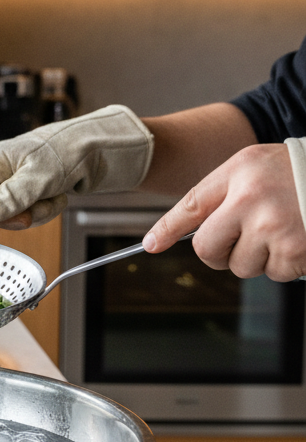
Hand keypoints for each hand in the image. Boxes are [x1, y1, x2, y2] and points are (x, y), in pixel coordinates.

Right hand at [0, 105, 153, 235]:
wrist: (99, 147)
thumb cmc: (68, 151)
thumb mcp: (41, 174)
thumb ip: (15, 195)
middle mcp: (2, 174)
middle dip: (18, 216)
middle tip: (34, 213)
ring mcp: (17, 184)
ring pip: (16, 215)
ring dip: (38, 212)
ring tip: (54, 196)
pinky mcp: (32, 193)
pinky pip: (32, 214)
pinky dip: (48, 209)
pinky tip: (59, 195)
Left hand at [143, 144, 305, 280]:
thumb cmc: (303, 173)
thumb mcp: (259, 167)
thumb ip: (226, 192)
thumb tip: (190, 231)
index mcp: (239, 171)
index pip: (190, 205)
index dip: (166, 229)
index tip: (151, 245)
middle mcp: (249, 198)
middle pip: (207, 248)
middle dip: (220, 253)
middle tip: (242, 242)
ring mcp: (272, 226)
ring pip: (241, 266)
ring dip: (259, 258)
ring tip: (284, 232)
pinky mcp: (295, 251)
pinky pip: (275, 274)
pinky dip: (287, 265)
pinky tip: (300, 242)